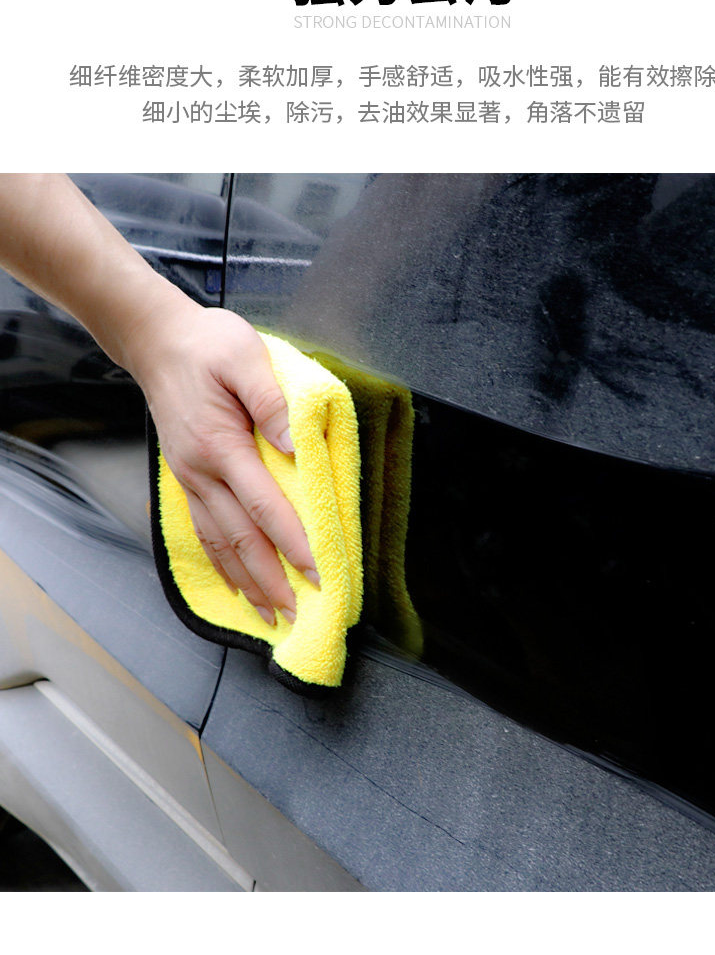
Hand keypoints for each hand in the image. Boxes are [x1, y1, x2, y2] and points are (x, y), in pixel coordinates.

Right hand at [130, 301, 318, 624]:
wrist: (157, 341)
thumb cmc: (207, 344)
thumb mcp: (245, 357)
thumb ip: (272, 401)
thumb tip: (294, 444)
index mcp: (221, 445)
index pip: (264, 506)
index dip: (293, 542)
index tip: (318, 571)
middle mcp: (202, 472)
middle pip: (241, 539)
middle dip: (272, 580)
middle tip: (300, 613)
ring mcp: (191, 479)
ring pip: (220, 544)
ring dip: (248, 583)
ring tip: (272, 614)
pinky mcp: (187, 480)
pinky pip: (205, 532)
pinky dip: (223, 565)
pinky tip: (238, 585)